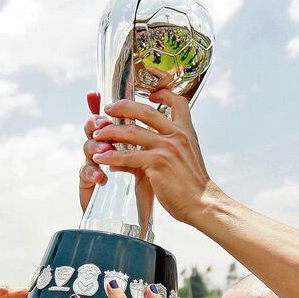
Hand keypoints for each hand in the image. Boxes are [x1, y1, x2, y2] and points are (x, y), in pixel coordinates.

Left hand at [89, 89, 214, 223]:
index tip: (149, 94)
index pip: (178, 102)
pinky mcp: (157, 163)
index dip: (162, 94)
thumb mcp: (184, 159)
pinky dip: (111, 156)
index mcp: (186, 132)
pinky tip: (101, 159)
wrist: (202, 203)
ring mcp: (167, 148)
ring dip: (110, 132)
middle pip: (145, 111)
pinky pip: (127, 156)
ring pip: (131, 132)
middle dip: (122, 107)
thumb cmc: (192, 186)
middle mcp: (177, 135)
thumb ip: (165, 150)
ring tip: (97, 136)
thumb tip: (135, 152)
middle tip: (107, 110)